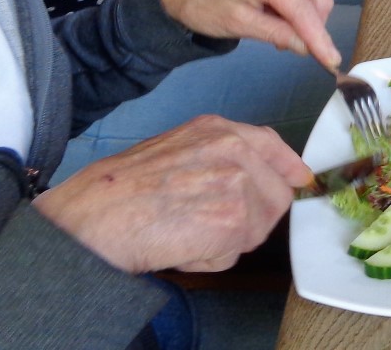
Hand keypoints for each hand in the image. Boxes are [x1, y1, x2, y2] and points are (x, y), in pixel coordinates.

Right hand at [33, 116, 308, 273]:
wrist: (92, 216)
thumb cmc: (118, 189)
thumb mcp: (175, 148)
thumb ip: (218, 155)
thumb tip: (253, 178)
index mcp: (219, 130)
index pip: (274, 145)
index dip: (288, 169)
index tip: (298, 181)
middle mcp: (234, 150)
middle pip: (276, 196)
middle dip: (251, 218)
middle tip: (208, 225)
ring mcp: (237, 184)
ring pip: (258, 228)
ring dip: (229, 241)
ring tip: (187, 232)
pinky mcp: (232, 220)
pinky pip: (234, 253)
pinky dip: (211, 260)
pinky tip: (182, 246)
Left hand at [159, 0, 338, 68]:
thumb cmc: (203, 6)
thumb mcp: (238, 24)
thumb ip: (276, 33)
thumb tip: (307, 48)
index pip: (303, 10)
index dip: (320, 38)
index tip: (331, 62)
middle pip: (317, 1)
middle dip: (316, 29)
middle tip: (299, 52)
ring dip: (309, 22)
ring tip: (284, 39)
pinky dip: (301, 14)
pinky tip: (283, 26)